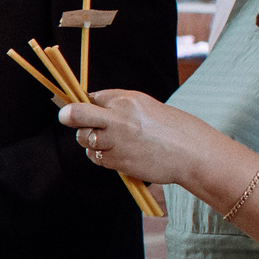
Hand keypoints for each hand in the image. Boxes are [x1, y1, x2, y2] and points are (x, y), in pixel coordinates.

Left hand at [59, 91, 200, 186]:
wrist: (192, 153)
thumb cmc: (170, 128)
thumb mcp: (144, 106)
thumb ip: (117, 104)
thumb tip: (88, 103)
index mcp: (126, 100)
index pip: (91, 97)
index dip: (84, 103)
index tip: (78, 107)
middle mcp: (119, 118)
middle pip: (77, 114)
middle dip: (68, 116)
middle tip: (65, 117)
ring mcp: (117, 141)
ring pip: (84, 139)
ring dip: (89, 141)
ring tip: (108, 141)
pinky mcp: (118, 160)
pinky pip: (96, 157)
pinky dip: (101, 156)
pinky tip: (118, 153)